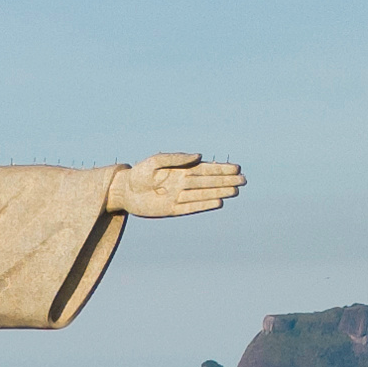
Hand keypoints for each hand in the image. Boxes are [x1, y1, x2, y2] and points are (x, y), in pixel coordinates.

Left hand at [107, 153, 243, 218]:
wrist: (123, 191)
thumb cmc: (139, 173)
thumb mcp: (156, 161)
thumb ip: (177, 159)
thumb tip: (199, 157)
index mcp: (180, 170)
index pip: (205, 169)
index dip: (221, 169)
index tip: (236, 168)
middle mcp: (182, 184)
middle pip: (208, 182)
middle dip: (226, 181)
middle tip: (243, 180)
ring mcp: (178, 197)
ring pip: (203, 194)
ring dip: (219, 192)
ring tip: (236, 191)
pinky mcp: (171, 210)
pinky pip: (191, 207)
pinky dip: (204, 205)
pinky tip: (218, 202)